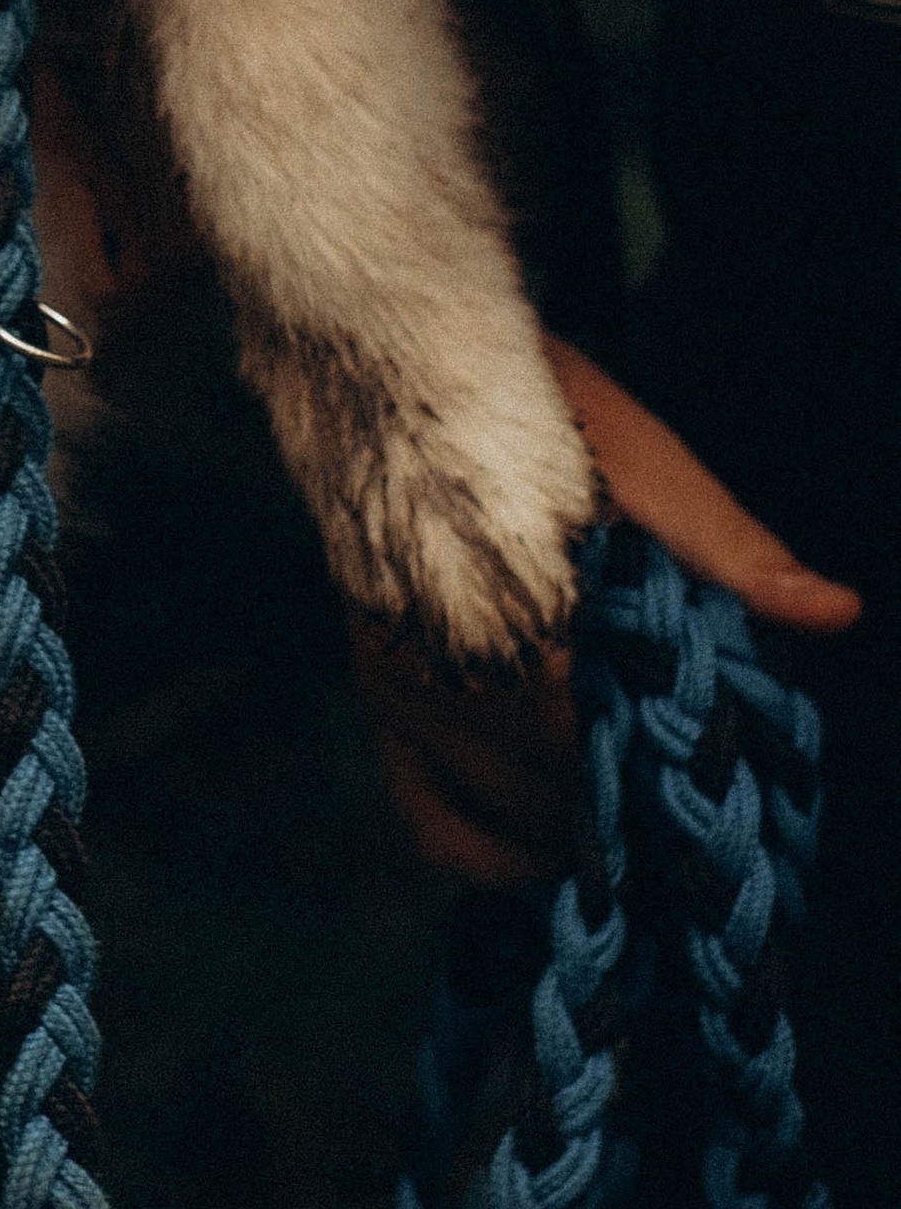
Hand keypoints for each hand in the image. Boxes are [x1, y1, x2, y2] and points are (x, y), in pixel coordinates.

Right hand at [354, 335, 862, 889]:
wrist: (391, 355)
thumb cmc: (526, 399)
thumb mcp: (640, 458)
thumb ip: (729, 549)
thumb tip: (835, 612)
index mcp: (524, 618)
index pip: (610, 757)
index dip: (675, 787)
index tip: (728, 792)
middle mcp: (448, 670)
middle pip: (563, 799)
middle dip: (634, 809)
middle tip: (696, 803)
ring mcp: (399, 688)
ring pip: (508, 819)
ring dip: (575, 830)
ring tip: (640, 819)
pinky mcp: (374, 692)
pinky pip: (431, 821)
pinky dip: (492, 853)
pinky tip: (550, 848)